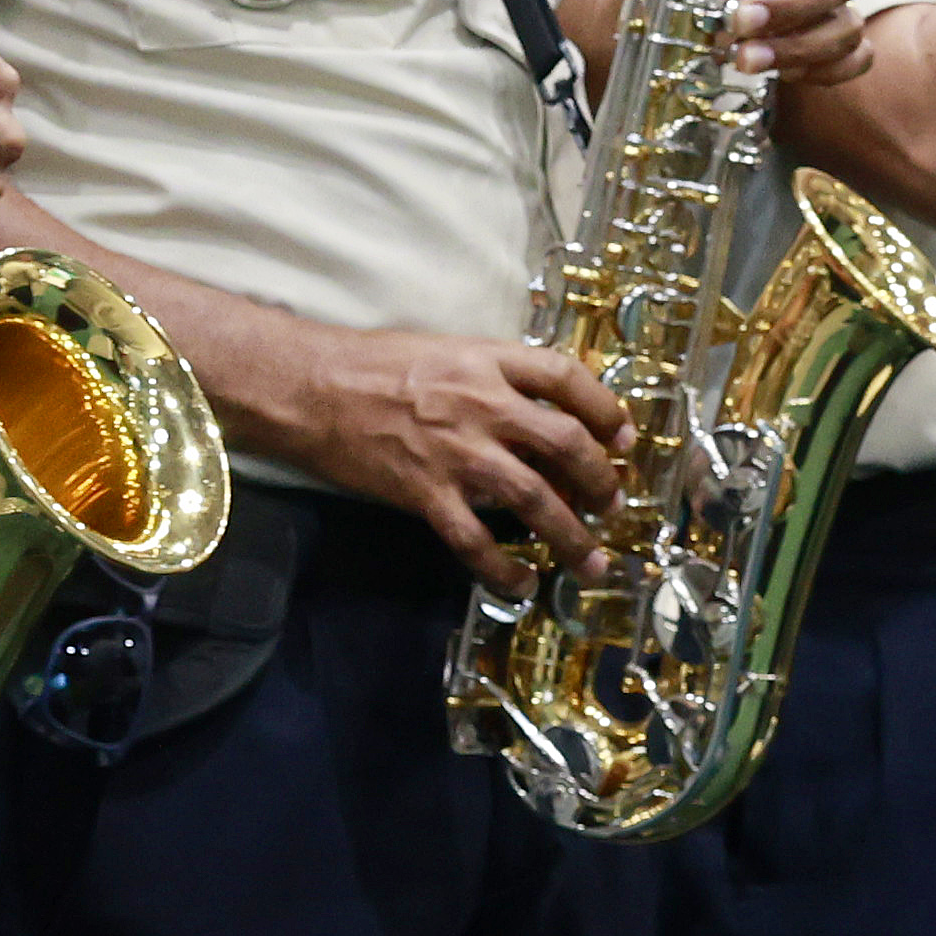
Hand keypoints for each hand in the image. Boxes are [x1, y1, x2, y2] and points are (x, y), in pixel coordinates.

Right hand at [278, 328, 631, 572]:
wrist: (312, 388)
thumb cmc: (376, 364)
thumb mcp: (449, 351)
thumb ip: (496, 378)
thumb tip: (542, 417)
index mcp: (489, 361)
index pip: (566, 377)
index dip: (605, 407)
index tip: (623, 436)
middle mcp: (483, 404)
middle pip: (565, 442)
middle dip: (600, 479)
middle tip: (613, 505)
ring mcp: (456, 451)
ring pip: (533, 498)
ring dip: (570, 535)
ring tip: (590, 562)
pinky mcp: (425, 492)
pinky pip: (475, 540)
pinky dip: (503, 569)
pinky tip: (522, 584)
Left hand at [732, 0, 865, 90]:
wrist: (705, 27)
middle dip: (791, 2)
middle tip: (738, 20)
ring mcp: (836, 6)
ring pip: (846, 24)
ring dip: (797, 46)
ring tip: (744, 60)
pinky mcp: (841, 48)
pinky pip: (855, 60)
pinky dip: (820, 71)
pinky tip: (776, 75)